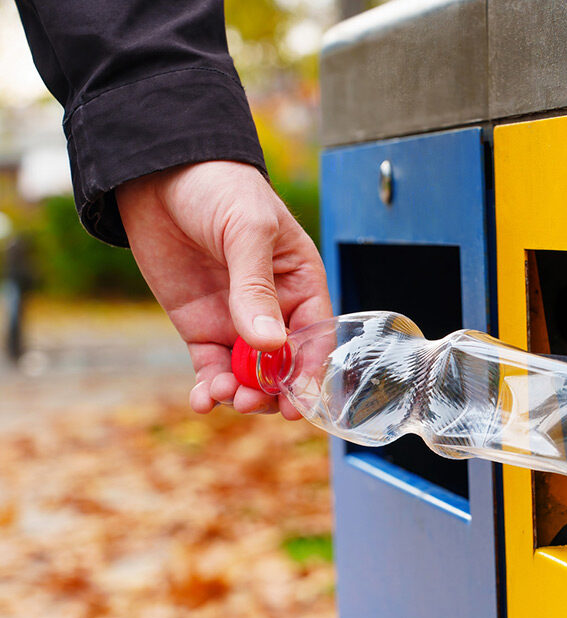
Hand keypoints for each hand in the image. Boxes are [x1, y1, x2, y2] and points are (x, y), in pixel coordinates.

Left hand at [116, 161, 330, 417]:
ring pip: (250, 375)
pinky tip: (203, 398)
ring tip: (224, 396)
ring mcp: (237, 321)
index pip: (316, 336)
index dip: (310, 370)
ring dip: (242, 393)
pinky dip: (210, 388)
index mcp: (301, 283)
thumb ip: (256, 288)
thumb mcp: (247, 231)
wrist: (158, 174)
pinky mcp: (202, 328)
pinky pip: (212, 368)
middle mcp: (275, 309)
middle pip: (285, 365)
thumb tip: (269, 344)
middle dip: (273, 391)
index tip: (299, 400)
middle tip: (252, 402)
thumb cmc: (219, 189)